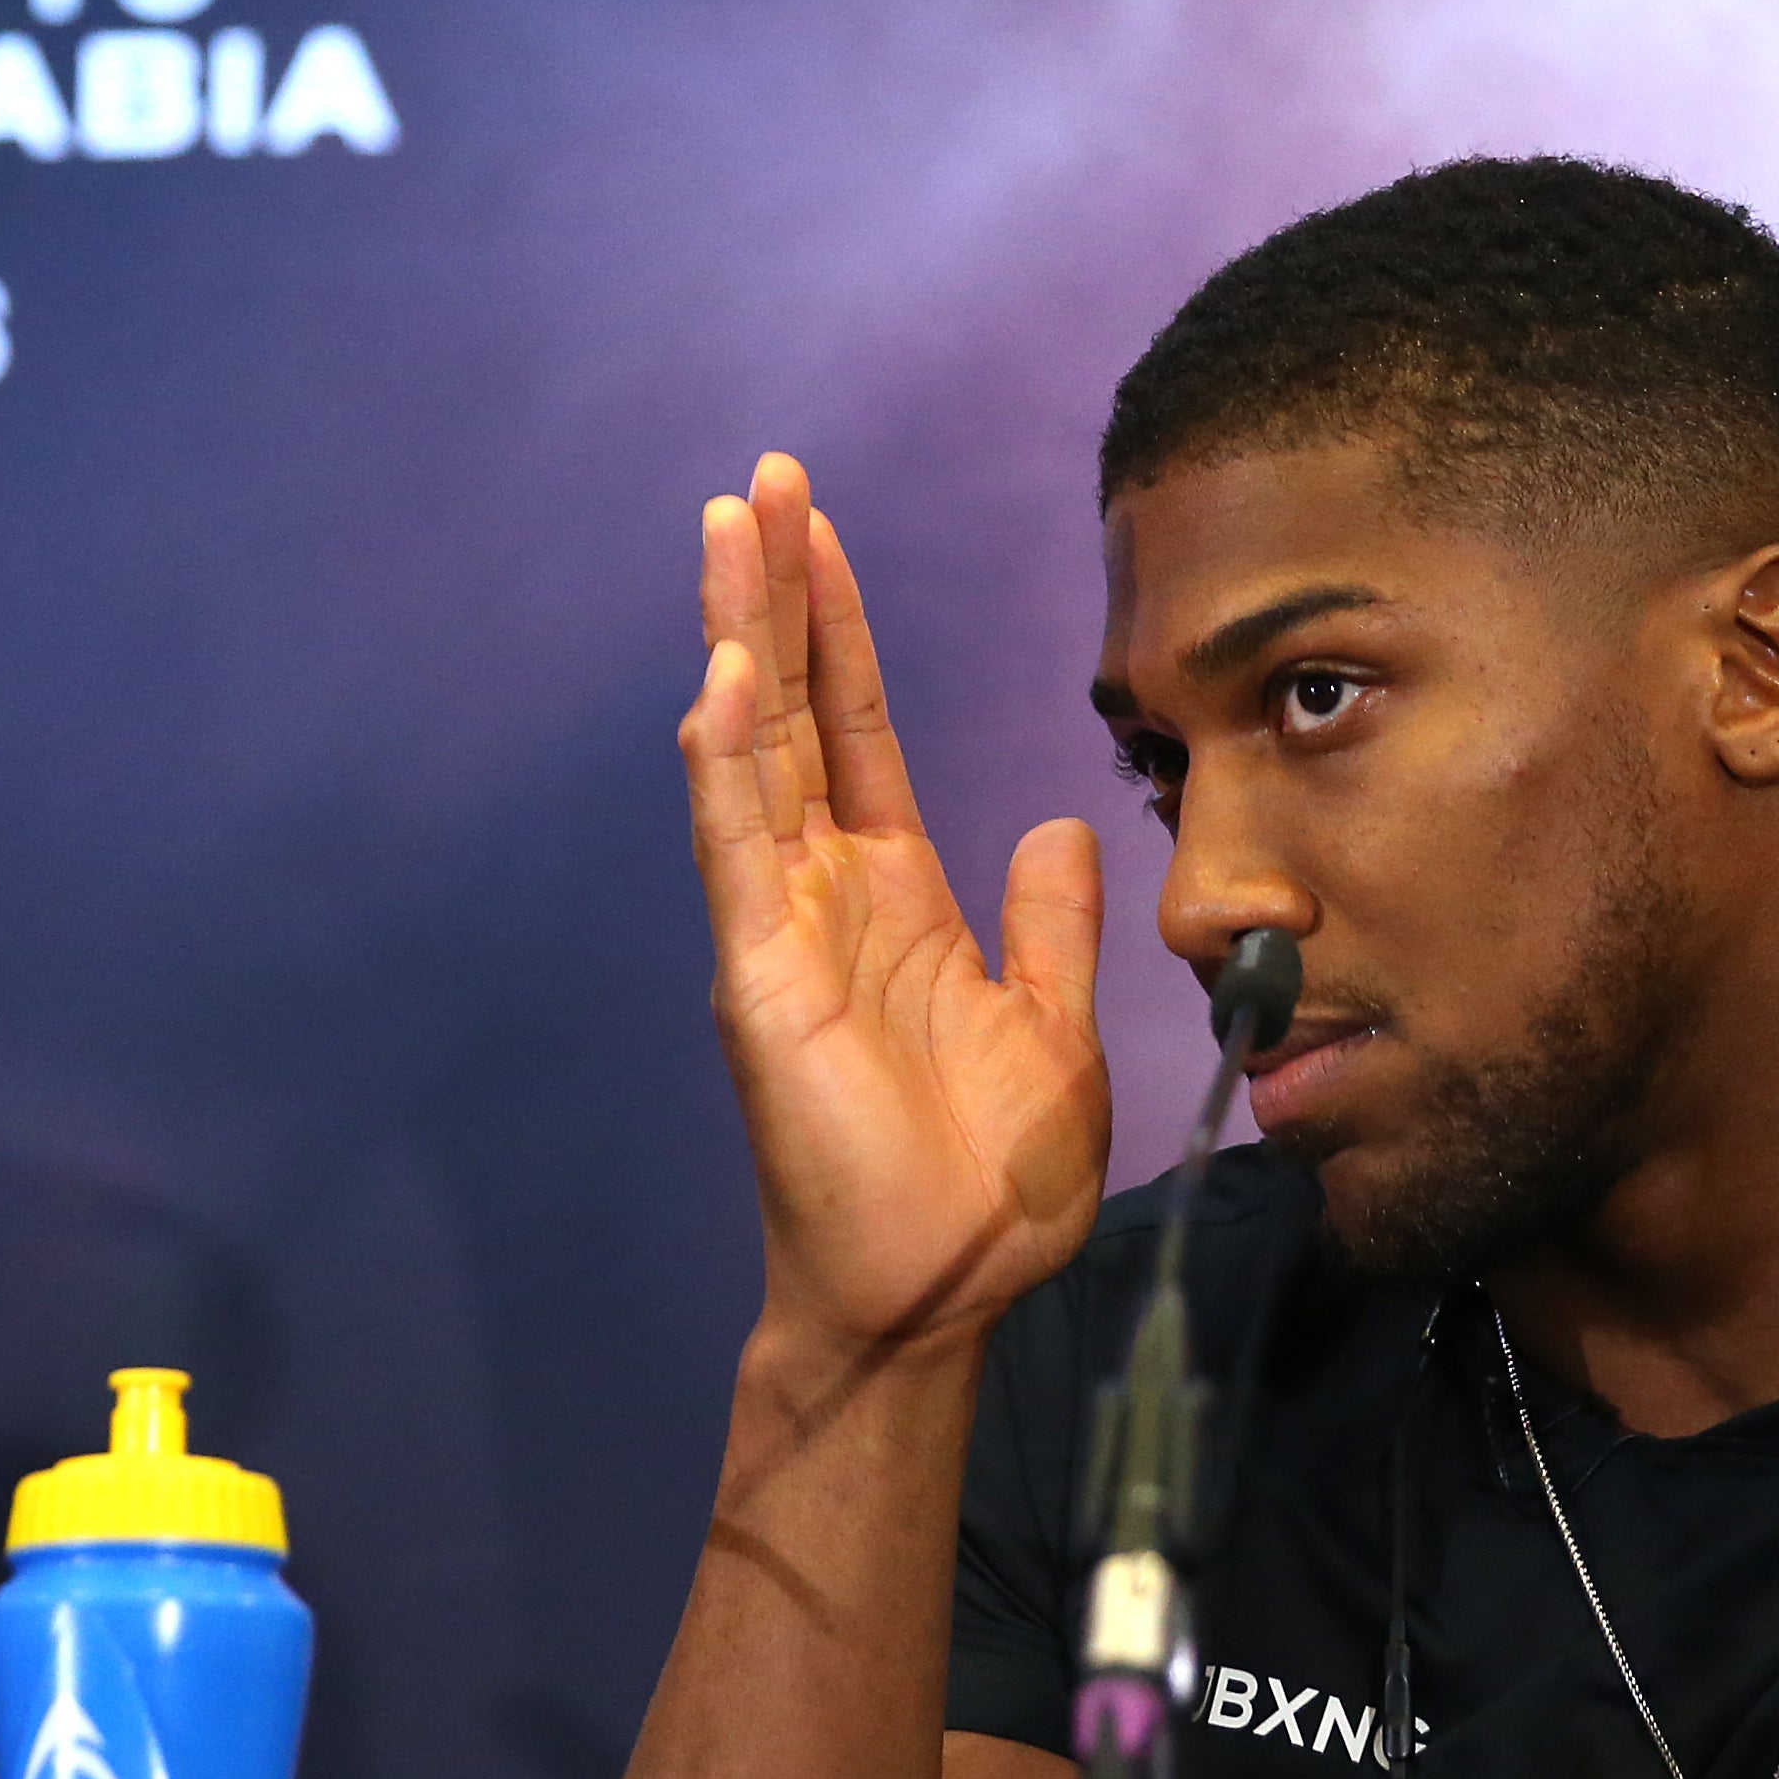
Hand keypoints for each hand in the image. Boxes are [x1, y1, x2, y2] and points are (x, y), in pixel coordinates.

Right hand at [681, 454, 1109, 1373]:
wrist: (938, 1299)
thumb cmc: (984, 1191)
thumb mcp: (1054, 1030)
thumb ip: (1051, 926)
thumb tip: (1062, 830)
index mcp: (894, 897)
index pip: (854, 731)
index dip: (836, 627)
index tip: (816, 526)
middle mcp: (822, 894)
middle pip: (787, 711)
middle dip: (773, 593)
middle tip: (762, 480)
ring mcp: (781, 930)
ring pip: (748, 754)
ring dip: (735, 640)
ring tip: (727, 531)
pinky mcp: (759, 981)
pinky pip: (736, 853)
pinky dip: (723, 766)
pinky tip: (716, 682)